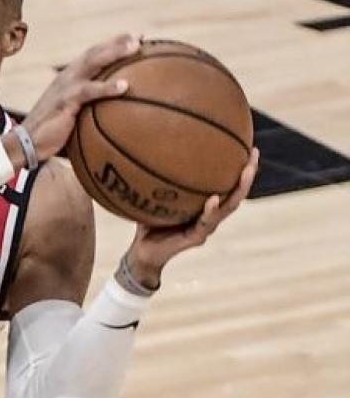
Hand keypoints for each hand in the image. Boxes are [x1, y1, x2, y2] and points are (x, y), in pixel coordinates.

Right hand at [16, 34, 138, 162]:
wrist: (26, 143)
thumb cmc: (51, 133)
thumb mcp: (71, 115)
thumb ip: (89, 108)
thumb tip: (114, 114)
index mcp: (69, 78)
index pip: (92, 55)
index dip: (113, 45)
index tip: (137, 38)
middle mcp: (67, 77)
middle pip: (94, 52)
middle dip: (116, 42)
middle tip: (139, 37)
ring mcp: (65, 87)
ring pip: (92, 63)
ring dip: (114, 53)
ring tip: (136, 48)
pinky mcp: (64, 101)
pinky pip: (88, 91)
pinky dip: (106, 87)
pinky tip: (124, 86)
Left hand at [125, 148, 259, 287]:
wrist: (142, 252)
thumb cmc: (148, 220)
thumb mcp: (153, 194)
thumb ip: (158, 176)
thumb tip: (152, 146)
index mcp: (205, 205)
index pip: (228, 184)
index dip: (239, 167)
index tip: (248, 145)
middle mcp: (210, 216)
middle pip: (236, 193)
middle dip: (248, 174)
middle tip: (255, 153)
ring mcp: (205, 228)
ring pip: (229, 207)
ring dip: (239, 189)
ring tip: (246, 171)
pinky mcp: (195, 238)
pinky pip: (206, 222)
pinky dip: (211, 210)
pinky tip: (214, 198)